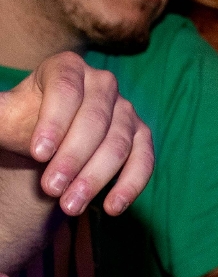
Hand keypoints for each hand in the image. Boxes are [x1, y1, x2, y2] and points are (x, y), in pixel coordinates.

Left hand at [0, 51, 153, 217]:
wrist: (52, 141)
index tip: (38, 154)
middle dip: (73, 159)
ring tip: (71, 205)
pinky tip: (112, 208)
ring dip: (95, 179)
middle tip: (51, 188)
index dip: (53, 123)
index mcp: (68, 68)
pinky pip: (143, 162)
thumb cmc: (26, 123)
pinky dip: (130, 186)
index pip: (66, 91)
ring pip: (118, 145)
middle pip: (94, 121)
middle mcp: (103, 84)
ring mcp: (127, 111)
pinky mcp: (142, 138)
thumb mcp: (5, 115)